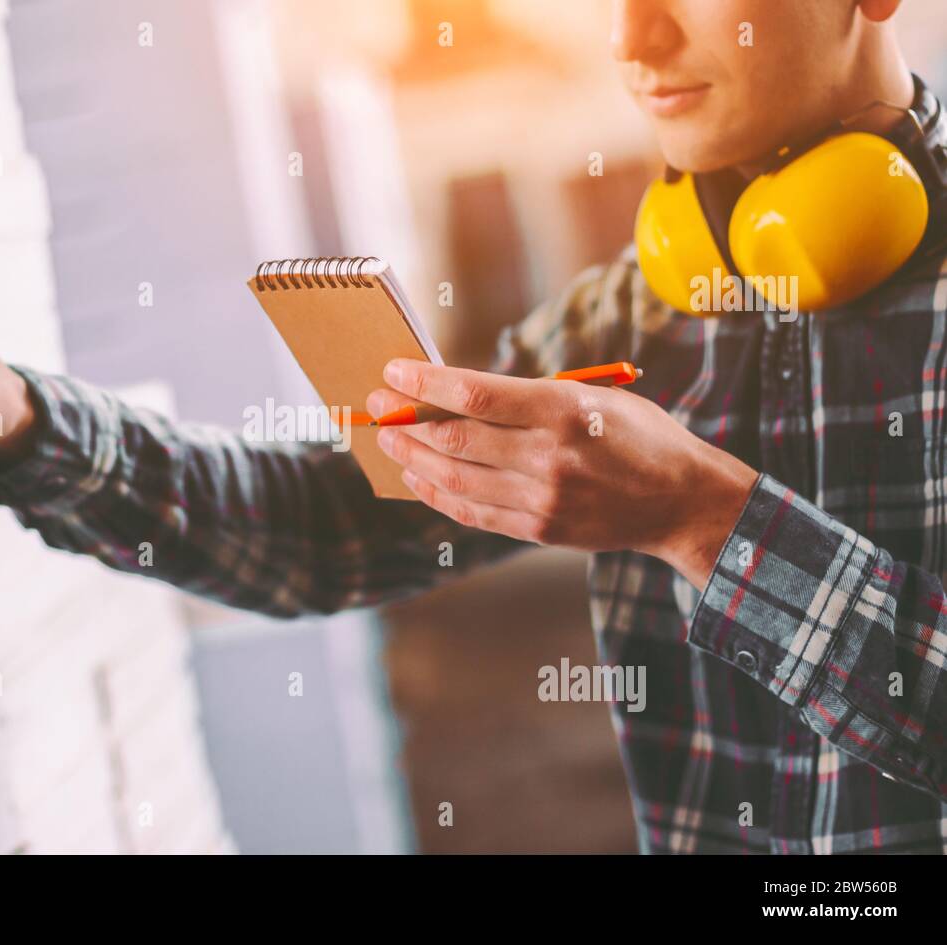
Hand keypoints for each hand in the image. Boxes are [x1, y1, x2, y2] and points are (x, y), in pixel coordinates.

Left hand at [368, 360, 757, 586]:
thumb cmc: (637, 436)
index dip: (425, 383)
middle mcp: (548, 457)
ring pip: (455, 478)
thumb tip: (457, 392)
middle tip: (376, 406)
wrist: (682, 502)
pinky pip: (471, 512)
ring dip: (412, 458)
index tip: (393, 371)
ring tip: (387, 440)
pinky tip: (416, 478)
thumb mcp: (595, 396)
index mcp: (564, 411)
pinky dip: (436, 494)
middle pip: (455, 438)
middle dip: (406, 420)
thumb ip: (531, 396)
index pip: (475, 394)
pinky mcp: (538, 529)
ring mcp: (542, 499)